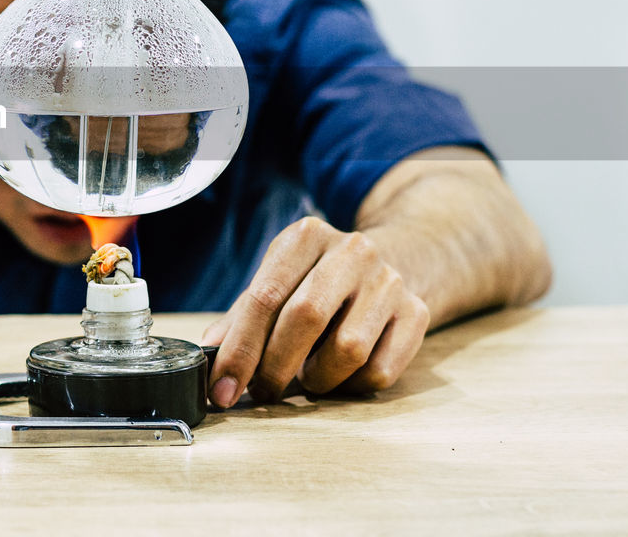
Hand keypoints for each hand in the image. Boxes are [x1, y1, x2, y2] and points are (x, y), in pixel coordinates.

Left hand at [202, 217, 429, 406]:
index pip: (265, 296)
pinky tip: (342, 375)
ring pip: (348, 350)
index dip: (239, 349)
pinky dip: (352, 386)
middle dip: (274, 367)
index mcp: (307, 236)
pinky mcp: (417, 312)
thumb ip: (243, 315)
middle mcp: (352, 251)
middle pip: (305, 318)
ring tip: (308, 377)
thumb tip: (210, 354)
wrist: (396, 259)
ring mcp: (389, 281)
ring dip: (318, 378)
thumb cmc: (319, 279)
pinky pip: (380, 371)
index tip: (222, 388)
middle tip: (262, 391)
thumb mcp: (279, 280)